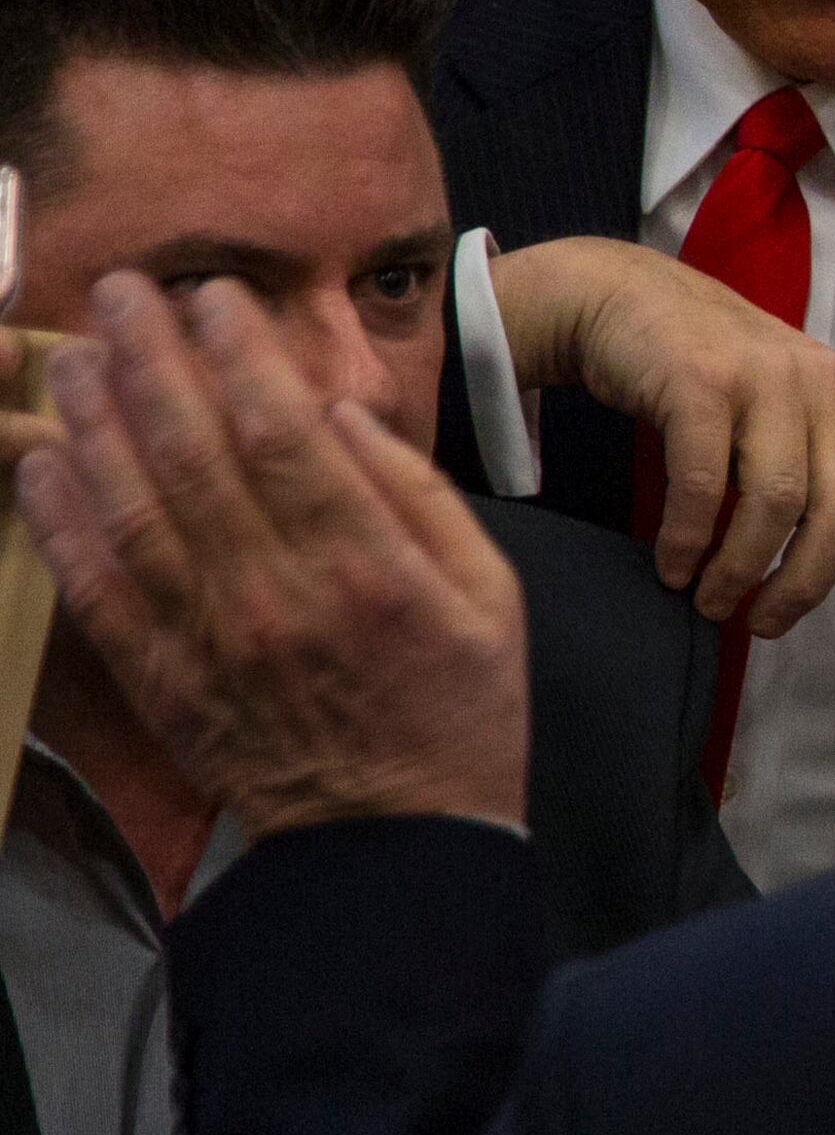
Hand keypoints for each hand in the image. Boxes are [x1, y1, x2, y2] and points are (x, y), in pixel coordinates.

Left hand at [15, 273, 526, 835]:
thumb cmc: (460, 707)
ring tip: (72, 355)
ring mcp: (212, 640)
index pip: (286, 434)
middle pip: (196, 455)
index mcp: (369, 567)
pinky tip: (43, 464)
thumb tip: (342, 416)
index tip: (216, 295)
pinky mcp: (165, 681)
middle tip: (122, 291)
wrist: (394, 844)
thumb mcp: (491, 592)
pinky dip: (63, 524)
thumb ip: (418, 497)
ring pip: (133, 510)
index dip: (241, 355)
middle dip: (152, 359)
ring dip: (93, 423)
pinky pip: (99, 592)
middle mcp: (278, 595)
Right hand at [493, 238, 834, 634]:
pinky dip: (689, 538)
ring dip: (743, 570)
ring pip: (778, 502)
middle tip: (766, 626)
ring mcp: (765, 378)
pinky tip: (673, 569)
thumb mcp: (787, 426)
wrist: (624, 301)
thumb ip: (830, 486)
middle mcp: (824, 386)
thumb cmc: (711, 379)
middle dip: (807, 584)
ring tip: (712, 603)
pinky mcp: (700, 381)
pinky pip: (703, 483)